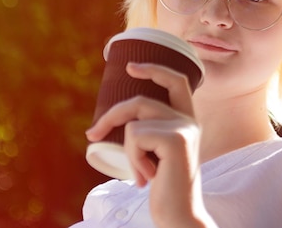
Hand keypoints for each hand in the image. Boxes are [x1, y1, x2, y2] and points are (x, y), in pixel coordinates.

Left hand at [86, 62, 214, 227]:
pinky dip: (133, 159)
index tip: (130, 67)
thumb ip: (150, 132)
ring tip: (141, 173)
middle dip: (111, 116)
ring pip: (133, 122)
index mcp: (186, 120)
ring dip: (128, 151)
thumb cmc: (165, 187)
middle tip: (92, 135)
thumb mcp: (157, 153)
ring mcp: (184, 128)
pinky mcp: (176, 139)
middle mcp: (189, 120)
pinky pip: (135, 137)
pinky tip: (147, 178)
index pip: (176, 80)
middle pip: (140, 100)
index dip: (154, 69)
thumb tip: (114, 120)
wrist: (179, 215)